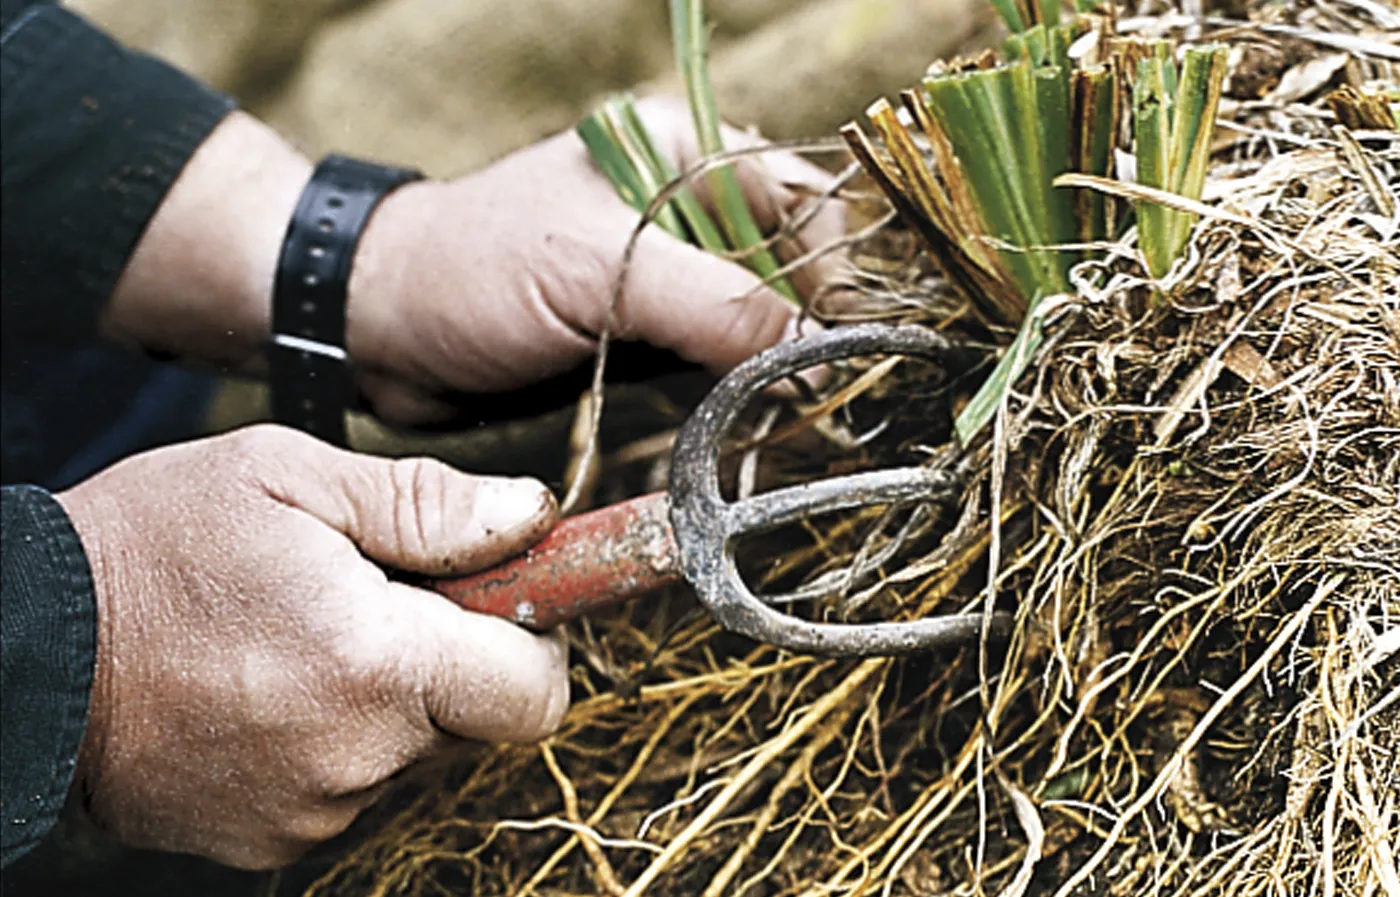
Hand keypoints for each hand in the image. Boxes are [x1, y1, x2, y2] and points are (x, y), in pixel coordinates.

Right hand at [55, 425, 568, 868]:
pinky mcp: (273, 836)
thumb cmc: (151, 547)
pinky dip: (337, 738)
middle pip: (477, 718)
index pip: (534, 689)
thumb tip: (532, 515)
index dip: (534, 639)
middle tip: (383, 599)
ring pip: (413, 750)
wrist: (27, 648)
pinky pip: (351, 785)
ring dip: (391, 696)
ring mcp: (313, 807)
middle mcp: (356, 754)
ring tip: (308, 637)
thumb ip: (426, 504)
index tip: (502, 598)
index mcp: (375, 661)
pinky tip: (275, 687)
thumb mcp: (289, 478)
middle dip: (456, 659)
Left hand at [103, 100, 842, 424]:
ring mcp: (663, 270)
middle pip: (788, 265)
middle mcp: (682, 204)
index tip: (842, 353)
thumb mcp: (596, 273)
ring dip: (775, 369)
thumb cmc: (472, 275)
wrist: (380, 329)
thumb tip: (812, 353)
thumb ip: (711, 305)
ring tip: (793, 420)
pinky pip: (714, 357)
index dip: (831, 277)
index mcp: (680, 152)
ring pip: (756, 318)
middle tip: (822, 401)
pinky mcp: (642, 327)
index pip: (800, 204)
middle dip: (809, 332)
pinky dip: (735, 390)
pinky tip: (747, 422)